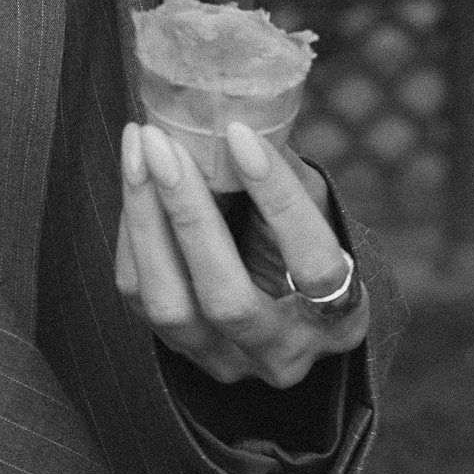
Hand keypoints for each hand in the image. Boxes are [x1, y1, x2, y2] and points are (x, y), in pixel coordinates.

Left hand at [115, 122, 370, 388]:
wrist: (281, 304)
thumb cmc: (304, 244)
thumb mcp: (316, 211)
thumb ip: (285, 177)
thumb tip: (237, 112)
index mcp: (339, 320)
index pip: (313, 267)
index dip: (279, 200)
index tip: (240, 135)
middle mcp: (283, 354)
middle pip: (229, 299)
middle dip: (190, 217)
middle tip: (164, 143)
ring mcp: (227, 361)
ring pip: (171, 305)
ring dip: (147, 222)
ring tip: (139, 151)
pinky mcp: (179, 350)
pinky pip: (140, 294)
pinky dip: (133, 232)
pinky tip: (135, 179)